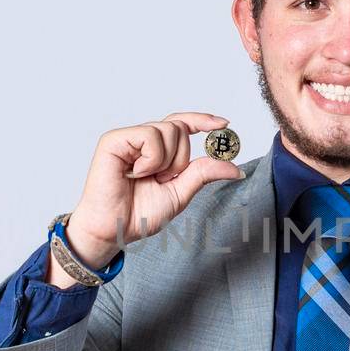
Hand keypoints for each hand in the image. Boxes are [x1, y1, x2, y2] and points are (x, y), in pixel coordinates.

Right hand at [61, 112, 244, 269]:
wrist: (114, 229)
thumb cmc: (138, 213)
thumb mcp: (181, 193)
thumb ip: (204, 174)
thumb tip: (235, 168)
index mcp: (157, 150)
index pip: (183, 124)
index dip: (203, 120)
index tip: (224, 124)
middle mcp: (142, 139)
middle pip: (180, 128)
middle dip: (180, 159)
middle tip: (162, 179)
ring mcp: (128, 137)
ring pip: (168, 130)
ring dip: (165, 162)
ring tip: (145, 178)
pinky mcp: (114, 140)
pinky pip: (149, 136)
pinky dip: (151, 160)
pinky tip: (135, 173)